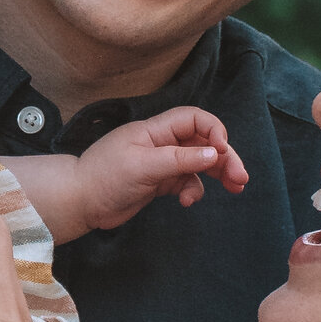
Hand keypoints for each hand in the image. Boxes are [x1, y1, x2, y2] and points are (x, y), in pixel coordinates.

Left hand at [73, 106, 248, 230]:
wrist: (80, 202)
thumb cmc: (104, 177)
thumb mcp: (144, 166)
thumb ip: (180, 159)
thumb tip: (215, 153)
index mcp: (156, 130)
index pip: (194, 119)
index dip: (213, 130)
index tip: (223, 150)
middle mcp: (161, 143)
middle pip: (202, 142)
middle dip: (224, 157)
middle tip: (241, 178)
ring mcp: (161, 163)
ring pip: (198, 163)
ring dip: (217, 174)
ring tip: (234, 188)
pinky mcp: (159, 182)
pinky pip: (186, 182)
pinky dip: (192, 191)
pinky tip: (187, 202)